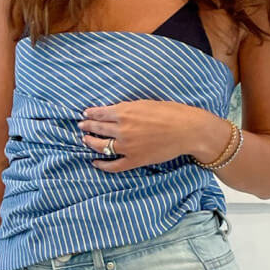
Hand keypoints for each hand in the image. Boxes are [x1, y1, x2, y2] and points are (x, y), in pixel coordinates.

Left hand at [79, 100, 212, 171]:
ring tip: (85, 140)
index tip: (85, 114)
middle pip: (97, 128)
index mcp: (124, 112)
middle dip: (87, 127)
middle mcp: (122, 129)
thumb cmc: (171, 112)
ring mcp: (127, 146)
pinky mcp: (135, 160)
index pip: (99, 113)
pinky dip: (102, 165)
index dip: (90, 114)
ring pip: (101, 146)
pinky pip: (113, 165)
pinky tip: (95, 162)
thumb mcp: (145, 103)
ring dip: (90, 143)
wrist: (188, 130)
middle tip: (81, 126)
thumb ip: (127, 108)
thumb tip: (114, 112)